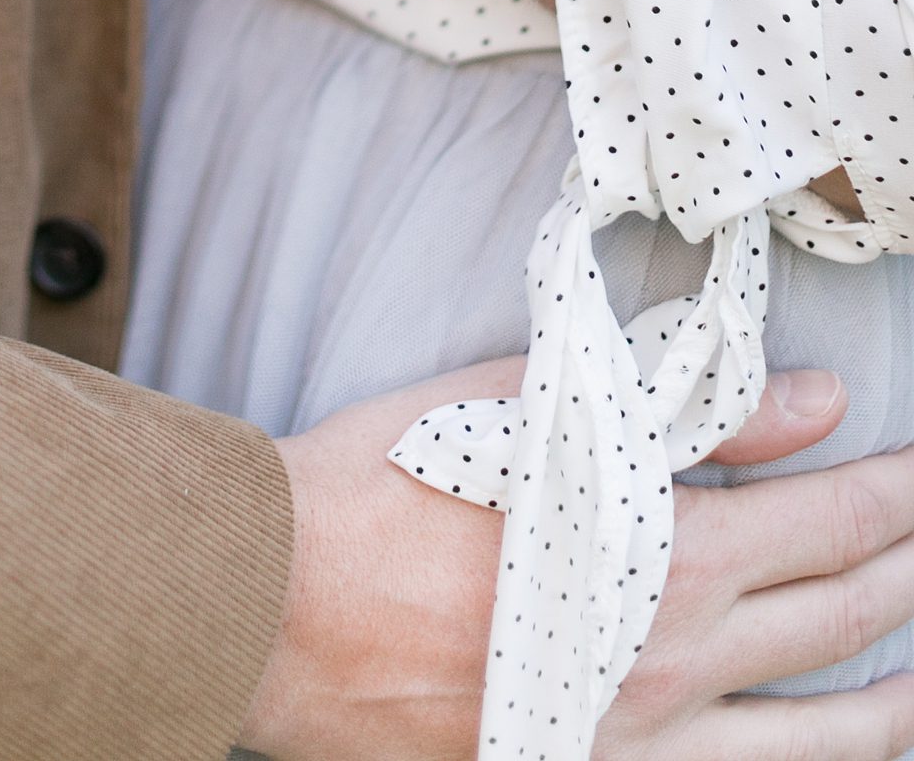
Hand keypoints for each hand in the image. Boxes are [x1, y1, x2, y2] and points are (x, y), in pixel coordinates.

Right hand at [246, 363, 913, 760]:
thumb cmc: (393, 485)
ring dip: (888, 698)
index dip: (898, 493)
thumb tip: (814, 402)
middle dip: (908, 573)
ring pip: (817, 740)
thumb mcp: (532, 411)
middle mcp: (673, 665)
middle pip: (844, 624)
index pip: (831, 523)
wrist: (276, 603)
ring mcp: (637, 744)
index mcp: (664, 557)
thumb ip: (688, 410)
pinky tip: (812, 747)